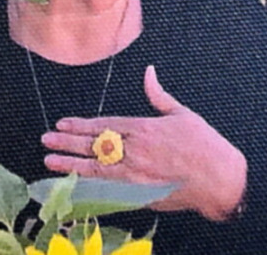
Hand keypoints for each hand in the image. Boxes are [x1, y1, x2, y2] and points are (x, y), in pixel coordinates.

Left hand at [41, 65, 246, 221]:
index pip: (104, 125)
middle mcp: (136, 151)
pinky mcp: (140, 194)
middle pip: (94, 145)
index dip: (81, 125)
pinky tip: (72, 185)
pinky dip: (89, 187)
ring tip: (49, 160)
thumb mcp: (182, 113)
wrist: (220, 179)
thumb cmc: (204, 145)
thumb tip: (148, 72)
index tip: (62, 123)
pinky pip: (109, 190)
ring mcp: (136, 175)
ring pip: (96, 168)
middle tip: (45, 139)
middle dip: (67, 142)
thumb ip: (158, 95)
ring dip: (71, 164)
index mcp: (145, 129)